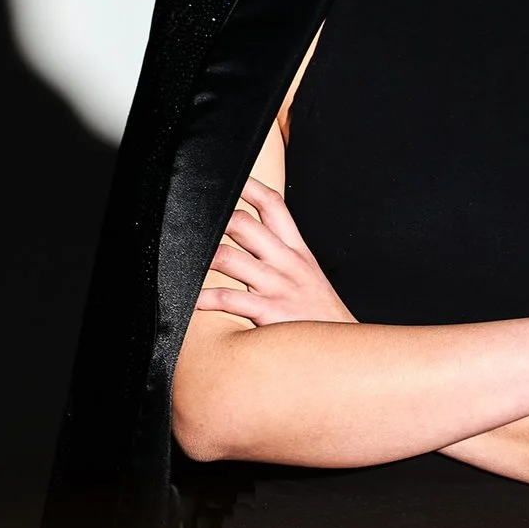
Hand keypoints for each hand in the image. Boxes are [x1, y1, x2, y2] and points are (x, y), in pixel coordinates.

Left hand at [196, 177, 357, 326]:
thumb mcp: (308, 274)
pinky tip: (192, 299)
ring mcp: (276, 286)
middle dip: (217, 220)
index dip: (249, 188)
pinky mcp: (269, 312)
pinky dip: (205, 298)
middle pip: (244, 225)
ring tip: (184, 256)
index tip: (227, 178)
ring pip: (230, 258)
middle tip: (194, 220)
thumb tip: (252, 241)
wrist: (344, 349)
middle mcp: (285, 262)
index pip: (273, 206)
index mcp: (296, 250)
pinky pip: (230, 299)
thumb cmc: (319, 313)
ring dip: (204, 256)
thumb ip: (283, 255)